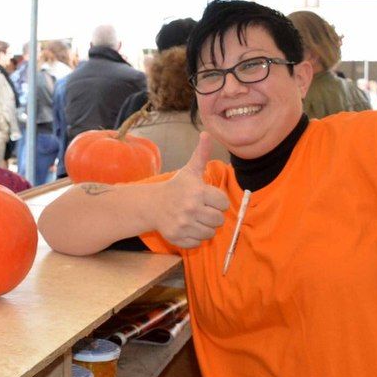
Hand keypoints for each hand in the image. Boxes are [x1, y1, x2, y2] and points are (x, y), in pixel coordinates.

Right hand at [150, 133, 230, 247]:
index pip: (224, 203)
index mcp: (197, 192)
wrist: (152, 205)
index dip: (218, 201)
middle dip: (213, 215)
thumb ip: (201, 154)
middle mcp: (191, 209)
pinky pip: (198, 243)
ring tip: (196, 218)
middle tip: (202, 209)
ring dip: (205, 227)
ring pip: (210, 233)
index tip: (208, 198)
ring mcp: (184, 224)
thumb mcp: (189, 170)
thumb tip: (206, 133)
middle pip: (219, 220)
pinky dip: (195, 237)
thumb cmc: (176, 187)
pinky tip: (188, 227)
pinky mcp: (178, 237)